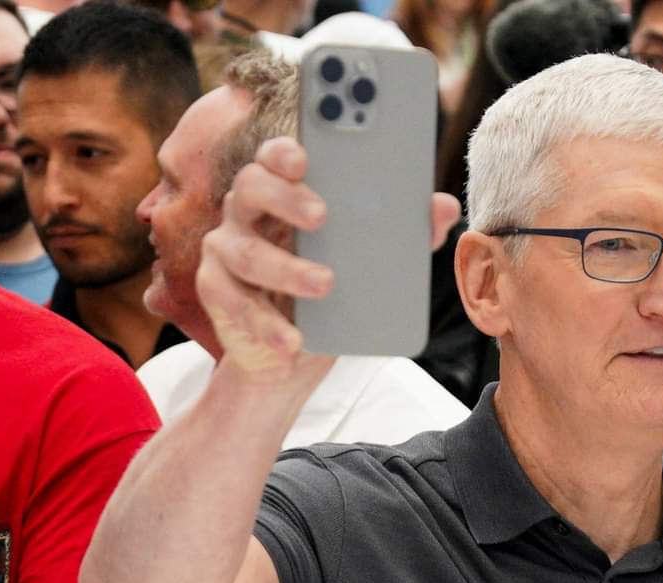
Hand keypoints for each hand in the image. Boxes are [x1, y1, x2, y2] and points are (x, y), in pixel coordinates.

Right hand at [196, 136, 460, 376]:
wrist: (295, 352)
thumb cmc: (334, 289)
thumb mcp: (373, 260)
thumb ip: (406, 231)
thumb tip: (444, 207)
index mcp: (283, 190)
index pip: (275, 155)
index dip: (285, 150)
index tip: (305, 154)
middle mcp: (247, 212)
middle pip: (251, 187)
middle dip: (286, 197)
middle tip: (323, 216)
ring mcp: (226, 250)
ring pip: (245, 250)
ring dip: (286, 268)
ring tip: (325, 284)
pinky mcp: (218, 293)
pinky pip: (234, 303)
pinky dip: (266, 323)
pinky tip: (293, 339)